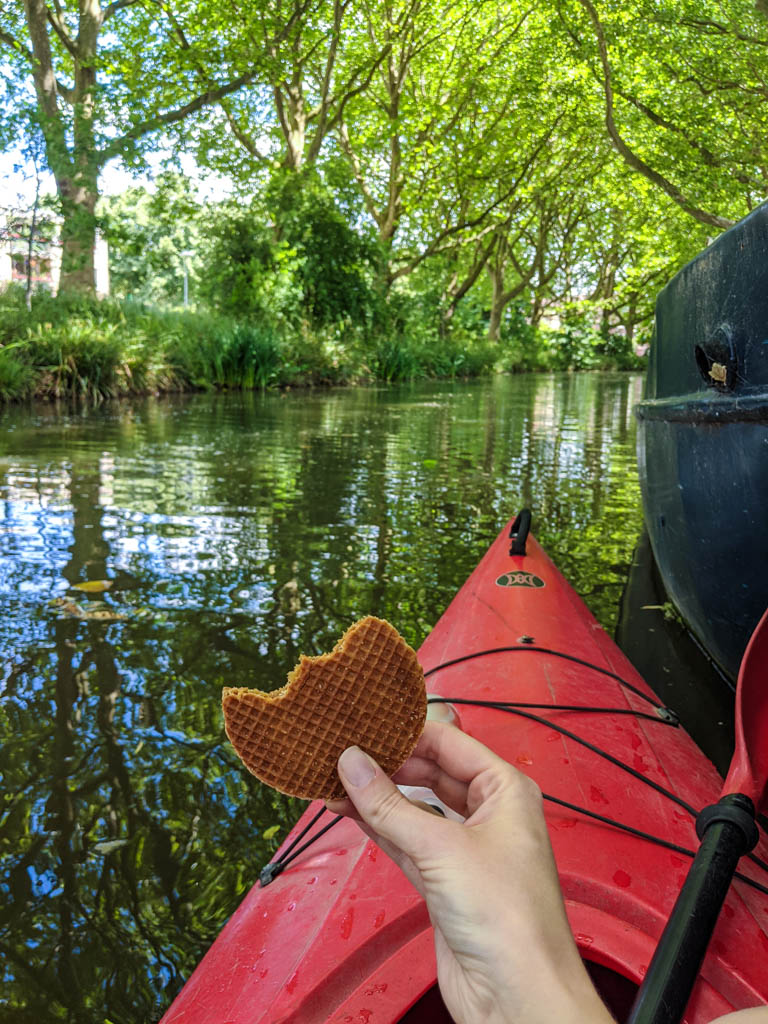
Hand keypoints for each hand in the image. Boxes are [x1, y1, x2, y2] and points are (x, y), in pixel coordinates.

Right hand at [327, 721, 613, 1023]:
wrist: (516, 995)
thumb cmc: (508, 918)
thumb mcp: (441, 847)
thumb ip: (390, 805)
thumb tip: (353, 762)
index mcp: (506, 790)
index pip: (450, 743)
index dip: (408, 732)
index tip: (366, 724)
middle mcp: (488, 814)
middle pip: (431, 773)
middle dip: (389, 764)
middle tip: (344, 751)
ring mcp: (465, 849)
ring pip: (415, 809)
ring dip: (378, 797)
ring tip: (337, 777)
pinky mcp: (445, 881)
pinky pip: (406, 841)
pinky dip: (379, 828)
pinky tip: (350, 811)